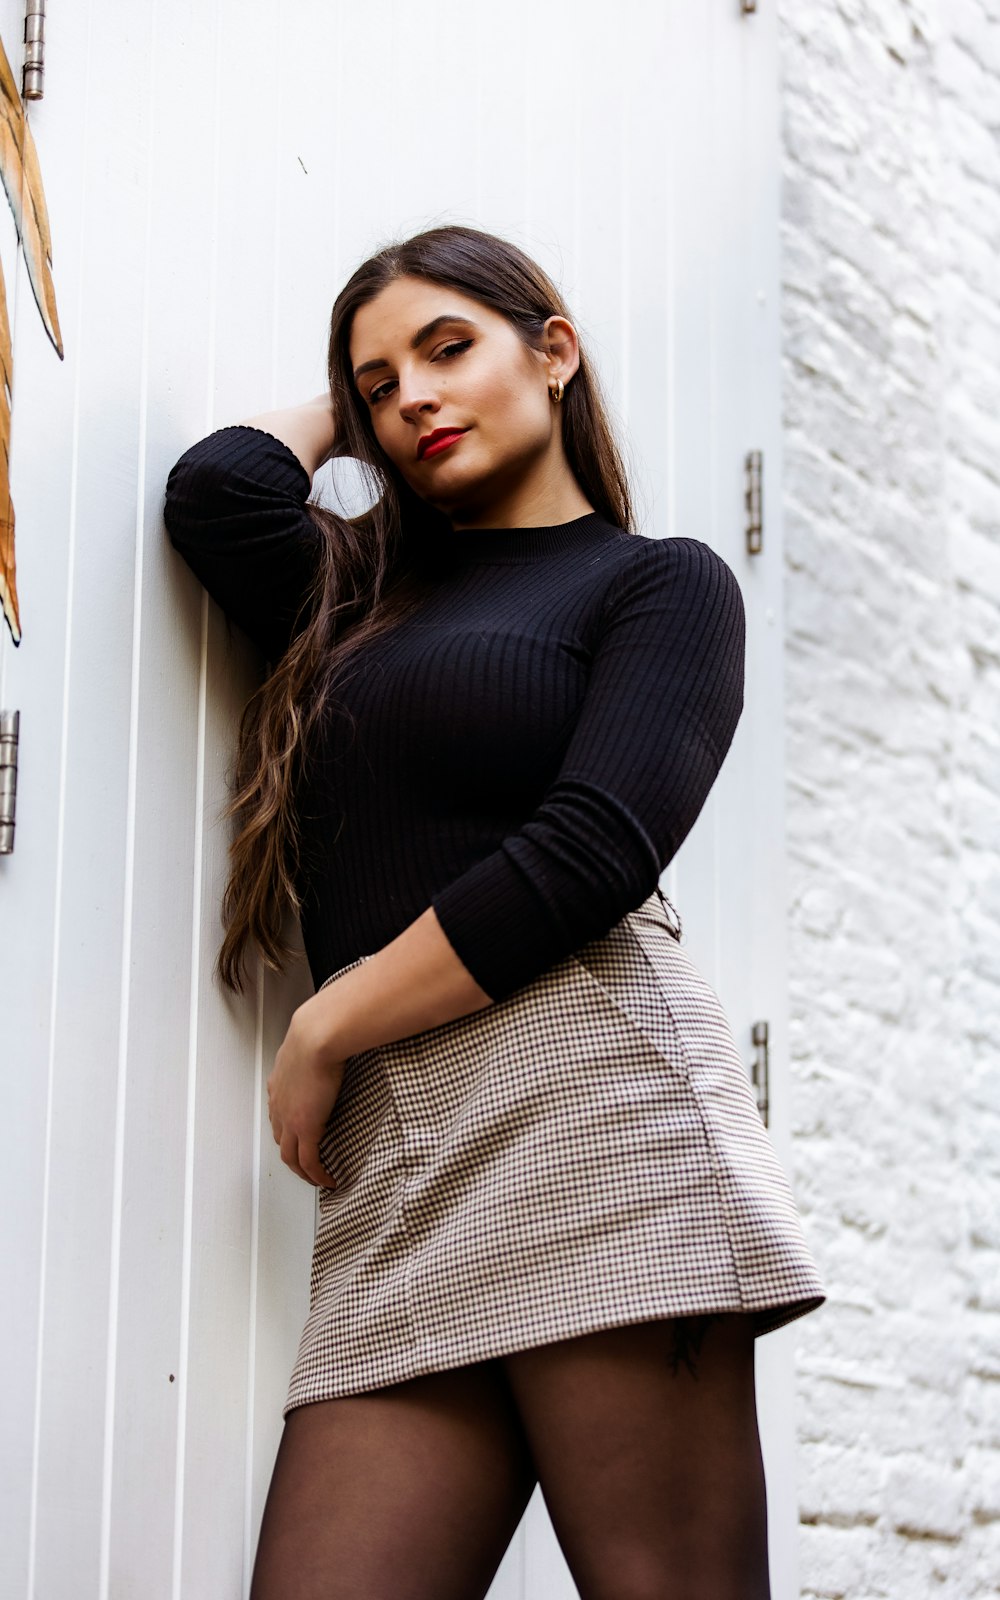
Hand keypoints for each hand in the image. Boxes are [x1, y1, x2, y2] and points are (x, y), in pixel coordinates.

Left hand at [266, 1002, 346, 1187]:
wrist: (317, 1036)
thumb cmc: (318, 1031)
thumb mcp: (311, 1040)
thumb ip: (316, 1046)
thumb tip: (332, 1038)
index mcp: (279, 1083)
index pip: (279, 1114)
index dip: (288, 1129)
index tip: (300, 1136)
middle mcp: (280, 1104)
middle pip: (281, 1139)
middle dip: (293, 1155)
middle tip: (306, 1164)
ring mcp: (290, 1119)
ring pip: (290, 1157)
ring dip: (302, 1171)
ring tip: (316, 1178)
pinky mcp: (306, 1128)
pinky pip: (309, 1162)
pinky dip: (316, 1175)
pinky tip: (327, 1180)